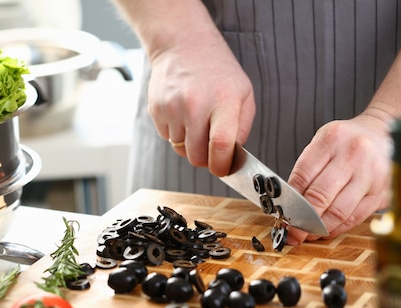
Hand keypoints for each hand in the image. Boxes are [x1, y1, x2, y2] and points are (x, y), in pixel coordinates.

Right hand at [147, 32, 255, 175]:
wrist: (182, 45)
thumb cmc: (218, 71)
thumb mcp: (243, 93)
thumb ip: (242, 128)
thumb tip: (232, 157)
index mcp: (223, 101)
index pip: (219, 145)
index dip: (221, 165)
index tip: (222, 169)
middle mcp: (195, 104)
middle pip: (196, 156)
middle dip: (205, 159)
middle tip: (211, 148)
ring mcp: (172, 107)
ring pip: (180, 150)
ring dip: (190, 144)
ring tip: (196, 121)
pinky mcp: (156, 109)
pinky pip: (167, 138)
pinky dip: (176, 133)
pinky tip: (182, 113)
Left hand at [286, 113, 392, 243]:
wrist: (383, 133)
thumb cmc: (346, 142)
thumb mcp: (322, 144)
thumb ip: (306, 171)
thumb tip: (288, 205)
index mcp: (331, 140)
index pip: (302, 176)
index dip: (289, 201)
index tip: (282, 215)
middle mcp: (353, 155)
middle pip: (320, 196)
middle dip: (302, 220)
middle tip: (292, 233)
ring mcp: (370, 175)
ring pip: (339, 212)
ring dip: (319, 228)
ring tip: (307, 234)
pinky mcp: (382, 192)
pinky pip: (356, 218)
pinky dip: (338, 228)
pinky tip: (326, 231)